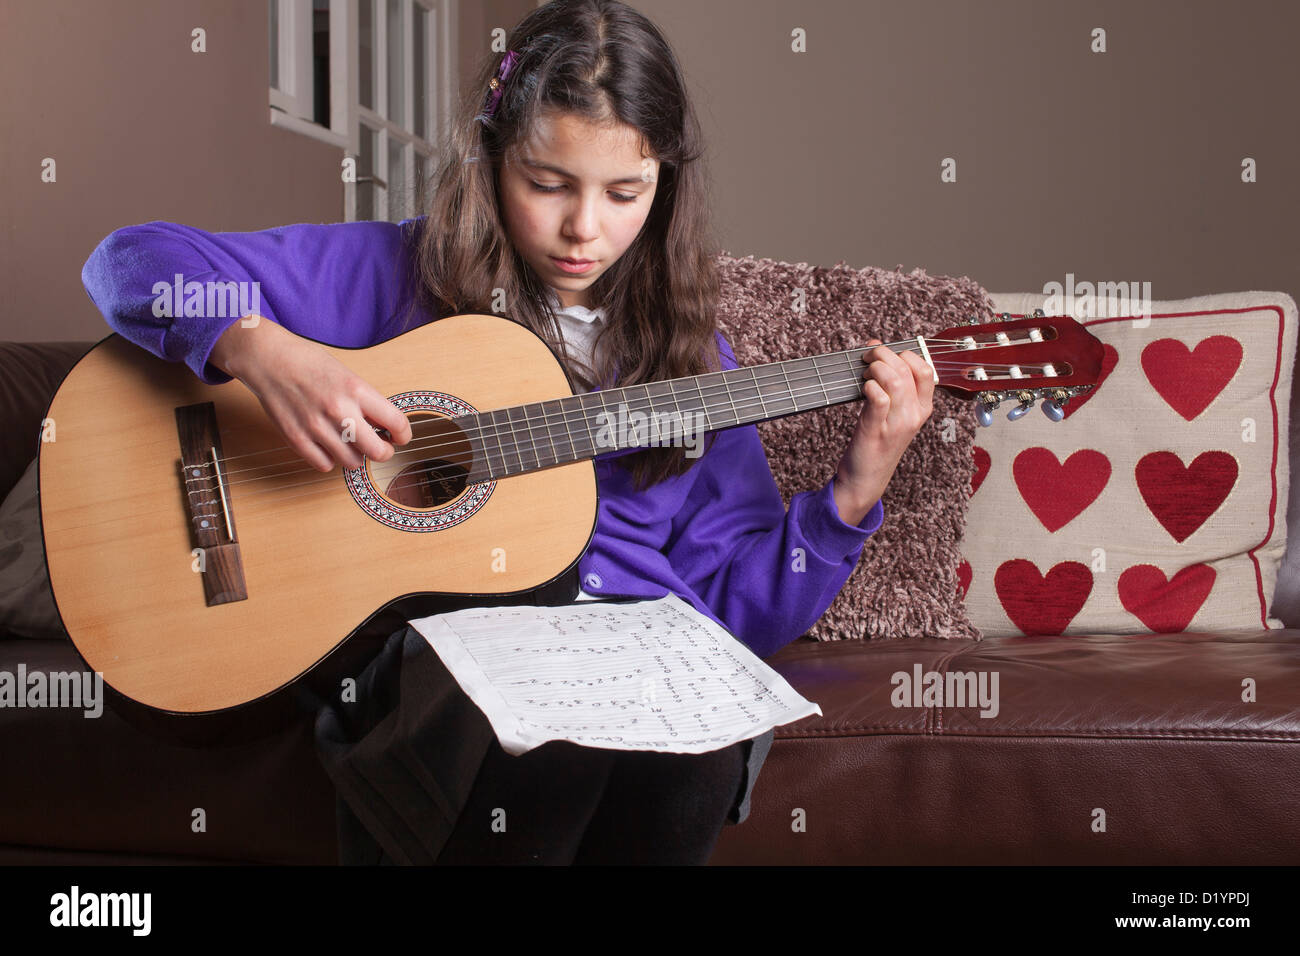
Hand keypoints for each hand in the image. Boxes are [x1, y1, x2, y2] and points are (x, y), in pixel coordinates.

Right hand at [212, 318, 412, 471]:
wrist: (268, 358)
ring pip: (353, 462)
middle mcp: (339, 410)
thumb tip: (386, 428)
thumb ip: (366, 402)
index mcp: (356, 389)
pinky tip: (327, 445)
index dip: (404, 435)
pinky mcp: (296, 438)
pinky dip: (330, 459)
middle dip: (384, 452)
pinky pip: (325, 465)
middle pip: (378, 452)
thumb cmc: (309, 363)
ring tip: (350, 443)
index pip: (397, 423)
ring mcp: (316, 427)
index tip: (399, 436)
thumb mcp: (347, 375)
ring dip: (356, 456)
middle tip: (379, 446)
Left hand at [832, 337, 936, 523]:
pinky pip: (879, 398)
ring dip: (876, 368)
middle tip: (867, 358)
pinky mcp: (877, 429)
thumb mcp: (893, 413)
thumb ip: (891, 384)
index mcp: (923, 409)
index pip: (926, 369)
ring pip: (895, 380)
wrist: (866, 478)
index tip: (884, 352)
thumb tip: (878, 349)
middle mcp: (914, 415)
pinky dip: (869, 386)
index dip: (904, 354)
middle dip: (884, 354)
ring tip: (864, 372)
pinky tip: (863, 389)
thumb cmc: (877, 442)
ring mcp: (897, 423)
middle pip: (908, 369)